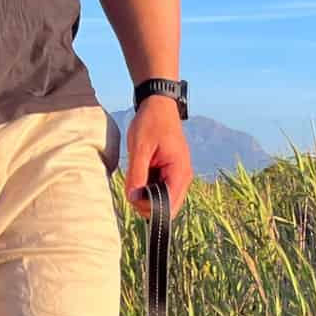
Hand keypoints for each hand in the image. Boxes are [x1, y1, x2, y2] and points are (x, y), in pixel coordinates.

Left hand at [125, 96, 191, 217]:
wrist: (158, 105)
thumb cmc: (151, 122)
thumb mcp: (140, 147)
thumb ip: (137, 175)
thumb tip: (133, 198)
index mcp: (179, 172)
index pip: (168, 206)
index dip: (150, 208)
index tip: (133, 194)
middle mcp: (183, 179)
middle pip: (167, 210)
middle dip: (147, 205)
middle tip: (132, 186)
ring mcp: (179, 178)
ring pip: (163, 203)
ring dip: (147, 197)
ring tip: (137, 177)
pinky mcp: (173, 176)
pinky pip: (161, 193)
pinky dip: (149, 190)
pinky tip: (142, 175)